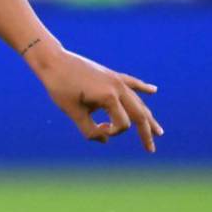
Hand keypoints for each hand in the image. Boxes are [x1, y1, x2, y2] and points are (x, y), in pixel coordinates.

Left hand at [27, 39, 163, 151]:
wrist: (53, 61)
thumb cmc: (60, 87)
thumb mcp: (72, 112)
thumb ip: (89, 130)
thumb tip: (105, 139)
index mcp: (109, 97)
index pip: (122, 124)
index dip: (111, 132)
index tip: (96, 130)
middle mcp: (118, 87)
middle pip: (139, 114)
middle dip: (146, 133)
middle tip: (151, 149)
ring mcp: (116, 79)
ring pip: (138, 101)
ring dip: (148, 116)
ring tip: (159, 131)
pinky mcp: (111, 74)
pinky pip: (132, 83)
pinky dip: (143, 88)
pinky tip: (154, 90)